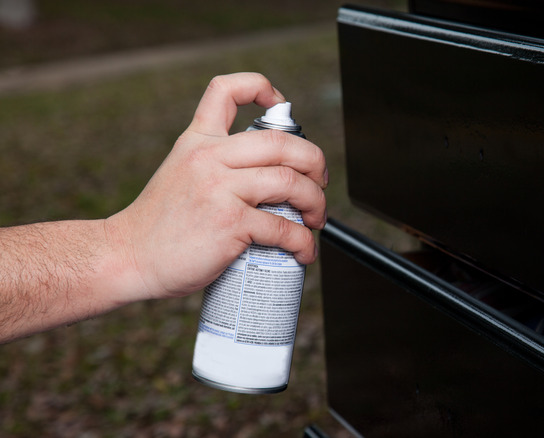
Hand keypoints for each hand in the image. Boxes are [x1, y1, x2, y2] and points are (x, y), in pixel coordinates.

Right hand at [107, 72, 327, 301]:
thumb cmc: (158, 225)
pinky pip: (283, 227)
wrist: (127, 257)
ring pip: (291, 182)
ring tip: (316, 218)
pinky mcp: (229, 223)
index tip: (282, 104)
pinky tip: (304, 250)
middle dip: (315, 161)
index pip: (227, 89)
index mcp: (198, 141)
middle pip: (281, 142)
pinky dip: (304, 241)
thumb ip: (216, 163)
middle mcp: (209, 158)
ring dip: (316, 202)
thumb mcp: (180, 173)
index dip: (262, 87)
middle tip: (320, 182)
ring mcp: (219, 189)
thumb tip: (267, 173)